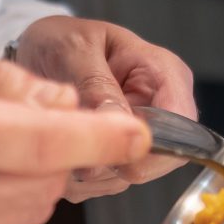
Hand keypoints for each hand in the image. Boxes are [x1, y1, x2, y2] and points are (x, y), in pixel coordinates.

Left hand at [9, 17, 197, 199]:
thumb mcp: (75, 50)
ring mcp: (141, 135)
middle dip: (114, 159)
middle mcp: (160, 107)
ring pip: (129, 175)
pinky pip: (105, 182)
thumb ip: (97, 86)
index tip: (112, 148)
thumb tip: (118, 126)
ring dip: (91, 169)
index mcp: (163, 72)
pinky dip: (78, 176)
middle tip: (74, 144)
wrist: (40, 51)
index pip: (183, 124)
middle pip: (161, 158)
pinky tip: (59, 151)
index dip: (154, 146)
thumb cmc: (63, 41)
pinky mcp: (120, 155)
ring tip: (60, 139)